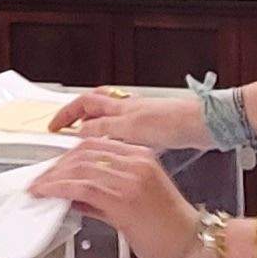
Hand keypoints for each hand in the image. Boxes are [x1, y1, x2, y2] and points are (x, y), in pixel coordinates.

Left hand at [29, 139, 208, 257]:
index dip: (68, 156)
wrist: (194, 246)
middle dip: (57, 167)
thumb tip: (76, 196)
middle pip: (83, 153)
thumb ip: (104, 197)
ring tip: (39, 188)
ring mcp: (130, 179)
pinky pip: (82, 187)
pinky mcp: (123, 199)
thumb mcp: (137, 202)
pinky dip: (59, 189)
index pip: (95, 145)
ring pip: (79, 168)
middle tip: (40, 179)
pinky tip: (48, 194)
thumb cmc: (171, 230)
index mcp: (143, 157)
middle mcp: (136, 163)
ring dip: (53, 178)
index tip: (53, 167)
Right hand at [49, 84, 209, 148]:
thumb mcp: (131, 128)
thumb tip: (80, 132)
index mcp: (120, 108)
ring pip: (109, 118)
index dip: (66, 115)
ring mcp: (141, 119)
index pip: (84, 104)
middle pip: (95, 105)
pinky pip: (124, 132)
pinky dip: (113, 139)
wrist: (203, 125)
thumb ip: (104, 130)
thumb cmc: (174, 122)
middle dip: (77, 115)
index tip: (54, 127)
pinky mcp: (153, 131)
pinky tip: (113, 152)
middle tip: (64, 129)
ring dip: (94, 125)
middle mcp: (129, 110)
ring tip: (83, 141)